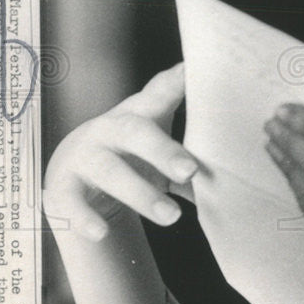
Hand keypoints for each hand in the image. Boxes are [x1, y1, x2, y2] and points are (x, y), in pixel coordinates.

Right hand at [43, 63, 198, 240]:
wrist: (74, 177)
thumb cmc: (132, 159)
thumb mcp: (159, 153)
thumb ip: (193, 163)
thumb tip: (241, 182)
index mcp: (140, 115)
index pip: (159, 93)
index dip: (176, 81)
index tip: (194, 70)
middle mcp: (110, 129)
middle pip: (135, 132)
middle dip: (163, 150)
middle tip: (191, 170)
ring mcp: (85, 156)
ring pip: (110, 171)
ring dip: (141, 194)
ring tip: (172, 216)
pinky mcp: (63, 186)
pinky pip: (71, 201)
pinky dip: (85, 218)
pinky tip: (100, 233)